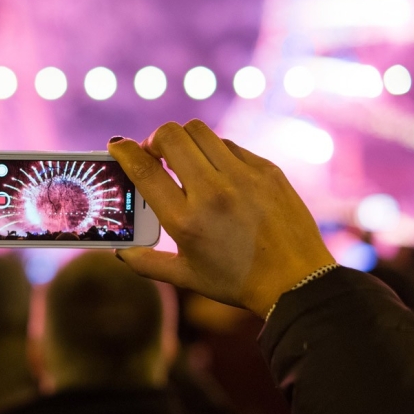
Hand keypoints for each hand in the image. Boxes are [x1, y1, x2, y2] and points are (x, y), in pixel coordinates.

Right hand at [108, 120, 334, 317]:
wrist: (296, 281)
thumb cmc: (236, 282)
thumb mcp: (185, 276)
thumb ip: (146, 263)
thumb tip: (120, 250)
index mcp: (185, 220)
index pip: (144, 169)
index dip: (123, 150)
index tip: (117, 145)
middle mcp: (212, 193)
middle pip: (170, 136)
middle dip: (153, 138)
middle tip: (153, 153)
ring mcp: (242, 177)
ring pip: (198, 131)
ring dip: (182, 140)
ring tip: (183, 158)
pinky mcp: (266, 170)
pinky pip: (228, 145)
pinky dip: (213, 152)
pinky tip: (215, 171)